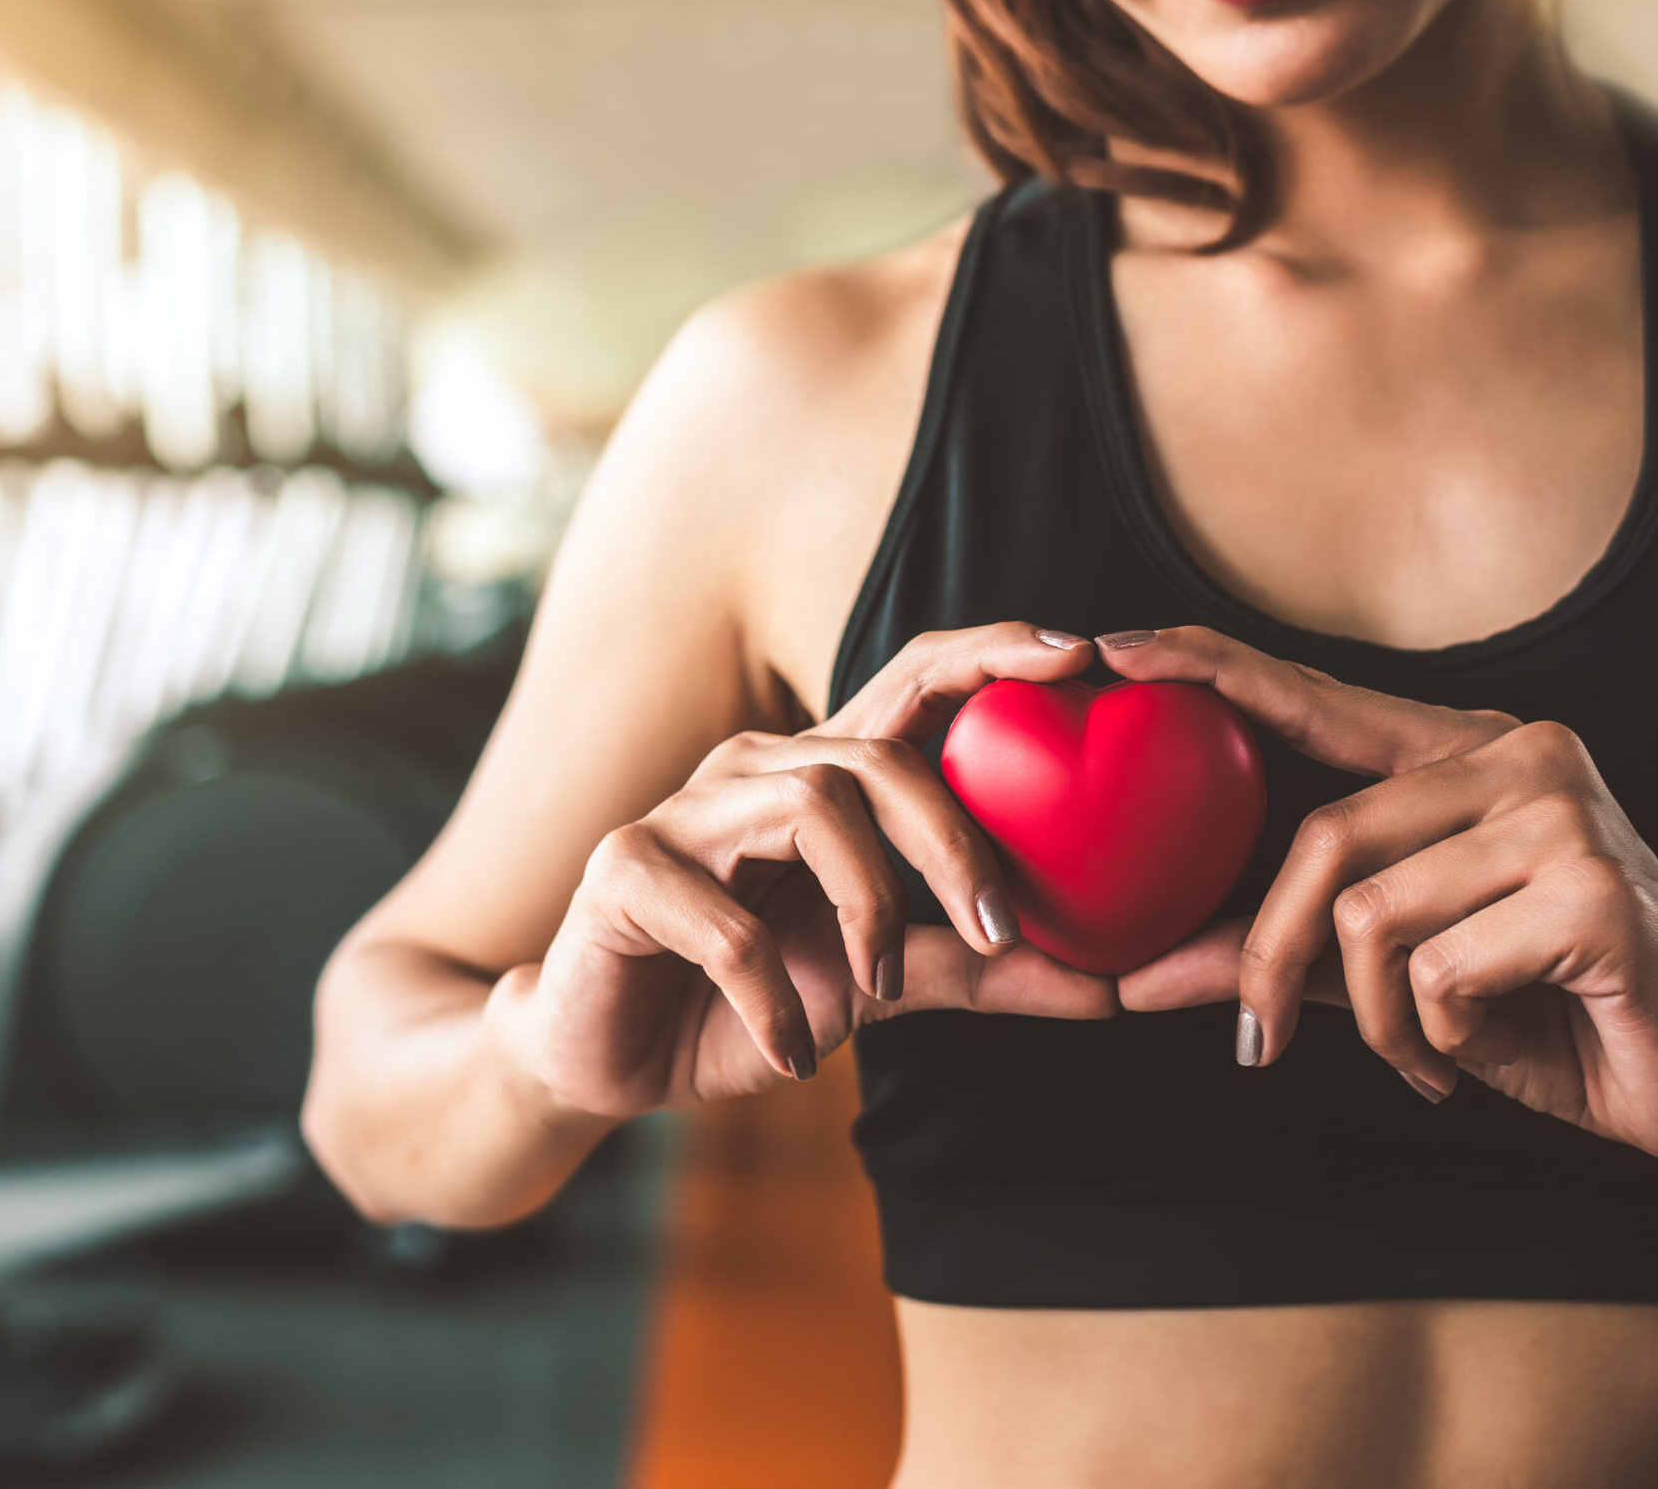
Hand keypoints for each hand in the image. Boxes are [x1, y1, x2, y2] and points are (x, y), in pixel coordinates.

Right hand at [510, 623, 1116, 1119]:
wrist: (610, 1063)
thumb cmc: (744, 1005)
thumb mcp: (876, 988)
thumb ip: (975, 970)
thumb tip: (1110, 986)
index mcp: (818, 780)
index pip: (911, 688)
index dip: (990, 655)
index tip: (1082, 657)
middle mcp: (755, 772)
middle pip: (876, 753)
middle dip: (954, 839)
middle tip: (1004, 930)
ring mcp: (685, 812)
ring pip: (812, 805)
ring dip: (867, 907)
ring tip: (876, 991)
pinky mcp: (626, 870)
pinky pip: (725, 923)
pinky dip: (775, 998)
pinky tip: (791, 1055)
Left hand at [1106, 626, 1657, 1157]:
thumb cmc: (1547, 1013)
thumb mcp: (1397, 976)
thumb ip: (1284, 955)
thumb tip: (1137, 976)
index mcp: (1465, 753)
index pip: (1318, 700)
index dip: (1215, 667)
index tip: (1117, 646)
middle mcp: (1515, 757)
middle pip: (1325, 835)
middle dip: (1269, 952)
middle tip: (1257, 1036)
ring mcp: (1561, 813)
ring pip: (1370, 912)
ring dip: (1373, 1017)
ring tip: (1424, 1051)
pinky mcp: (1592, 889)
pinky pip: (1436, 970)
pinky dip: (1436, 1037)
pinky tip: (1488, 1047)